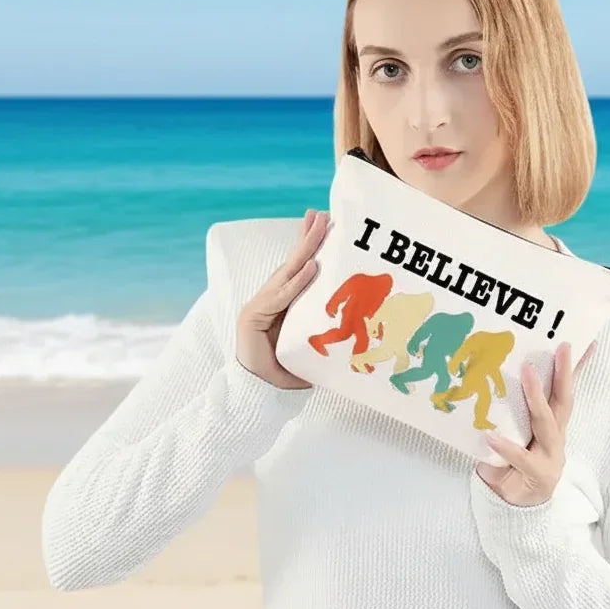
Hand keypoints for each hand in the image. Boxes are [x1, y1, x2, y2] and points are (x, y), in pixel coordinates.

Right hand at [235, 208, 329, 389]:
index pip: (298, 269)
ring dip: (304, 249)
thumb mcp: (308, 348)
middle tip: (320, 214)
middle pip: (292, 262)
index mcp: (284, 303)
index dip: (309, 247)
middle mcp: (271, 299)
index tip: (323, 225)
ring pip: (286, 272)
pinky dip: (296, 282)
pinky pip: (280, 297)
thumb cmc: (283, 372)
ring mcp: (260, 305)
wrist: (253, 394)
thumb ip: (323, 335)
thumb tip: (357, 332)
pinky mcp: (253, 317)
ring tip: (317, 227)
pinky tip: (310, 267)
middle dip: (307, 237)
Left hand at [475, 339, 596, 506]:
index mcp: (552, 424)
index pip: (565, 391)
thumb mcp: (513, 431)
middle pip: (563, 400)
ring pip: (546, 423)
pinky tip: (491, 437)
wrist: (514, 506)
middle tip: (562, 347)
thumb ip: (510, 410)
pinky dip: (506, 446)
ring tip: (526, 372)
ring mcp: (550, 456)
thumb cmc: (511, 463)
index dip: (575, 368)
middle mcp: (556, 436)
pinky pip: (521, 458)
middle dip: (564, 372)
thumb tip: (490, 373)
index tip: (582, 341)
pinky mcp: (538, 475)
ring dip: (536, 396)